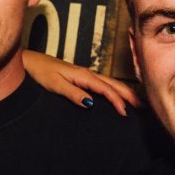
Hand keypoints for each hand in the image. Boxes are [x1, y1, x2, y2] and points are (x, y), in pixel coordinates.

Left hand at [21, 49, 140, 114]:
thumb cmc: (40, 72)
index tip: (125, 113)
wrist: (30, 62)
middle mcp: (87, 73)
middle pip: (114, 84)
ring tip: (136, 102)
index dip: (117, 101)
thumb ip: (73, 93)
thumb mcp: (55, 84)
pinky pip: (103, 83)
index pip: (106, 89)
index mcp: (83, 75)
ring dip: (124, 92)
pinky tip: (115, 95)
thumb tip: (90, 104)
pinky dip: (114, 89)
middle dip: (129, 95)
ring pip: (110, 82)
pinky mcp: (81, 76)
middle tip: (144, 108)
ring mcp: (85, 74)